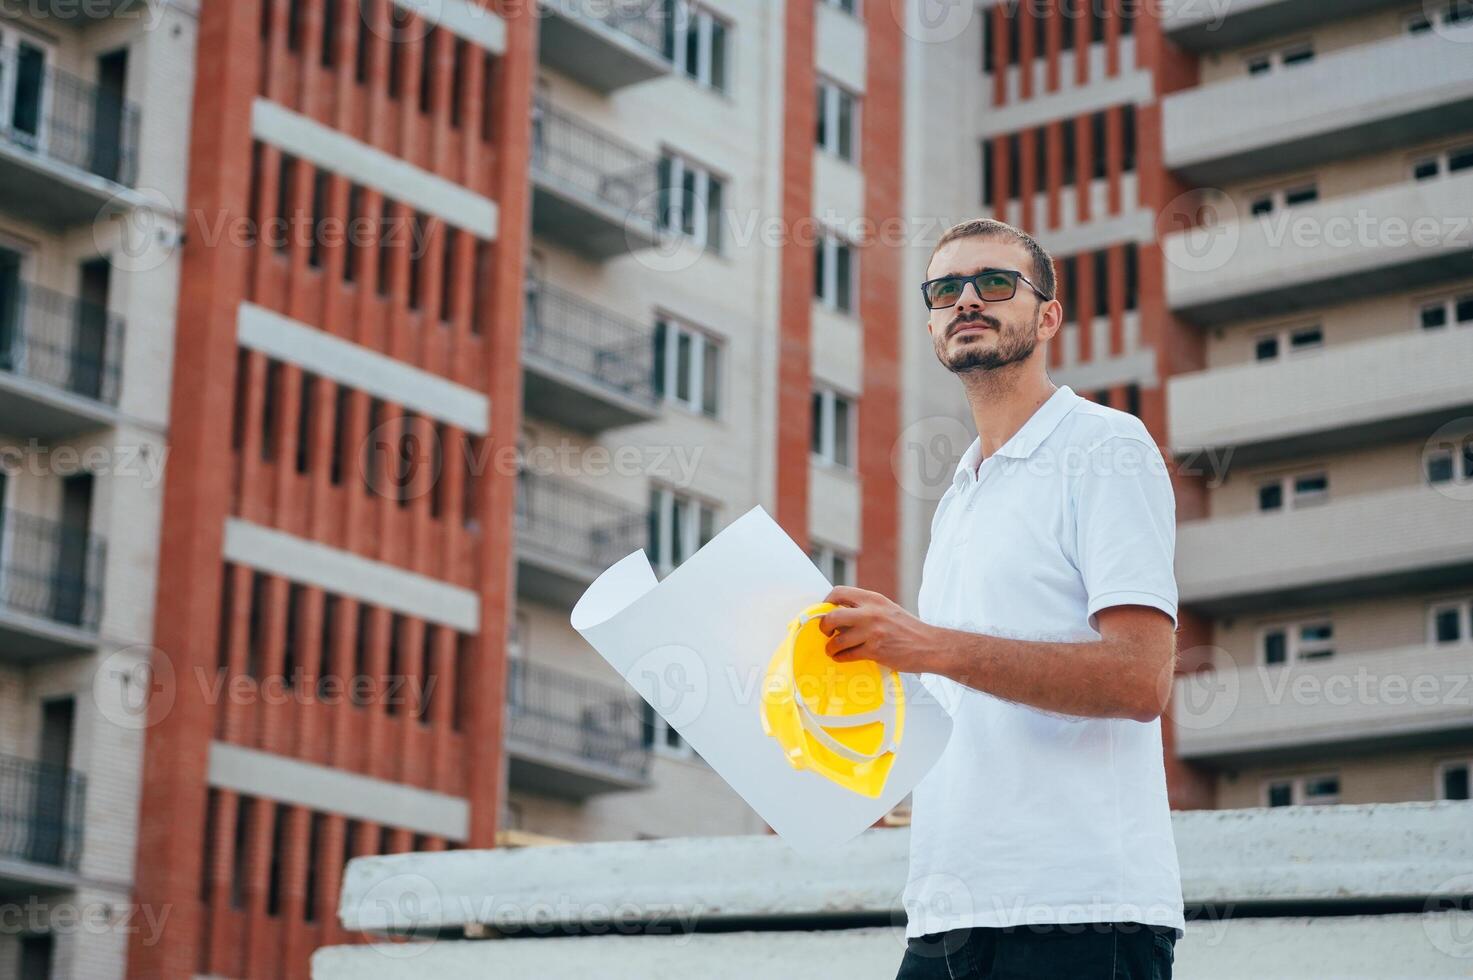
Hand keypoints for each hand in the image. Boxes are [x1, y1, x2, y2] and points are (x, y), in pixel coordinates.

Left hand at [817, 586, 942, 673]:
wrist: (930, 645)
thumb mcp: (886, 609)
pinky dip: (841, 657)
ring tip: (832, 650)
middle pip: (832, 616)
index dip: (827, 603)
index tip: (826, 612)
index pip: (839, 592)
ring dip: (831, 647)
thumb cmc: (907, 628)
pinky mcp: (875, 650)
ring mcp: (872, 632)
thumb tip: (838, 615)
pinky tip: (842, 657)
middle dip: (823, 626)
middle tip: (826, 632)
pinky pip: (847, 655)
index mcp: (873, 599)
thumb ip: (865, 609)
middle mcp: (870, 612)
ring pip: (837, 640)